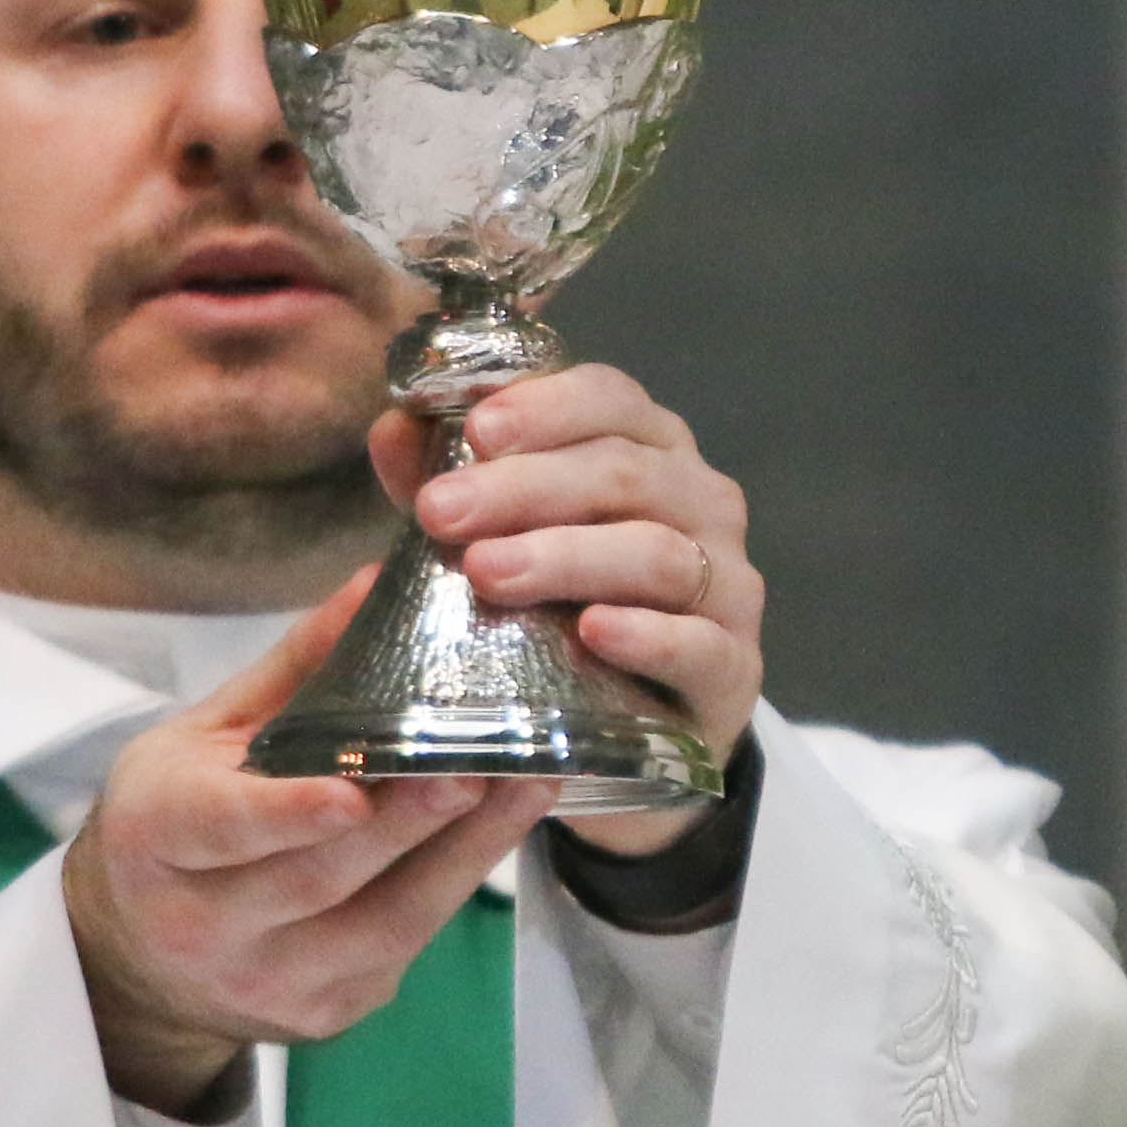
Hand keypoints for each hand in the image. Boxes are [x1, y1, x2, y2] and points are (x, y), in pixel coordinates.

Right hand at [63, 576, 546, 1113]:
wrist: (136, 959)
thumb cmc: (178, 819)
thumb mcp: (204, 734)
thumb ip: (293, 669)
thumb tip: (376, 582)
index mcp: (155, 837)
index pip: (221, 829)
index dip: (288, 815)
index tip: (354, 791)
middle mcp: (201, 925)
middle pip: (322, 876)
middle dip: (411, 821)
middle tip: (487, 761)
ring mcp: (268, 982)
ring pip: (386, 922)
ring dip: (467, 853)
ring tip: (529, 783)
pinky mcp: (325, 1013)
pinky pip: (406, 948)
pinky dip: (459, 885)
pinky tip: (501, 829)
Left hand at [386, 363, 763, 857]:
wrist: (630, 726)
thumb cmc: (560, 607)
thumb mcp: (497, 536)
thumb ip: (450, 483)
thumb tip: (392, 429)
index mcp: (651, 449)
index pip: (612, 399)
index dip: (545, 407)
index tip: (473, 431)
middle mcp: (702, 502)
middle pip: (625, 473)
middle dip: (526, 487)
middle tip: (440, 512)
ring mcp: (728, 584)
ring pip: (658, 552)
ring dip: (568, 556)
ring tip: (487, 572)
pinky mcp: (734, 667)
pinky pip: (700, 644)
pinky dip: (647, 635)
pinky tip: (593, 632)